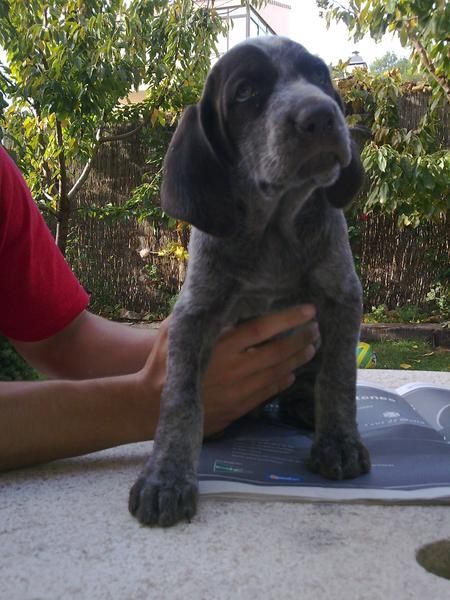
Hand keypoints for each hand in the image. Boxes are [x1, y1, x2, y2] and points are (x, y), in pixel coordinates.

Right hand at [138, 305, 318, 437]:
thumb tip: (216, 294)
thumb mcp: (174, 331)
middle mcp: (235, 369)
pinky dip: (280, 383)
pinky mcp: (236, 410)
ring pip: (276, 374)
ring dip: (296, 361)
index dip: (288, 318)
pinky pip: (266, 395)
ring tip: (311, 349)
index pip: (263, 328)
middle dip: (300, 340)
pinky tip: (291, 374)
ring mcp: (238, 392)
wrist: (150, 406)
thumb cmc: (161, 363)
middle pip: (277, 352)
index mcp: (221, 346)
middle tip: (316, 330)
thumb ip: (199, 316)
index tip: (308, 311)